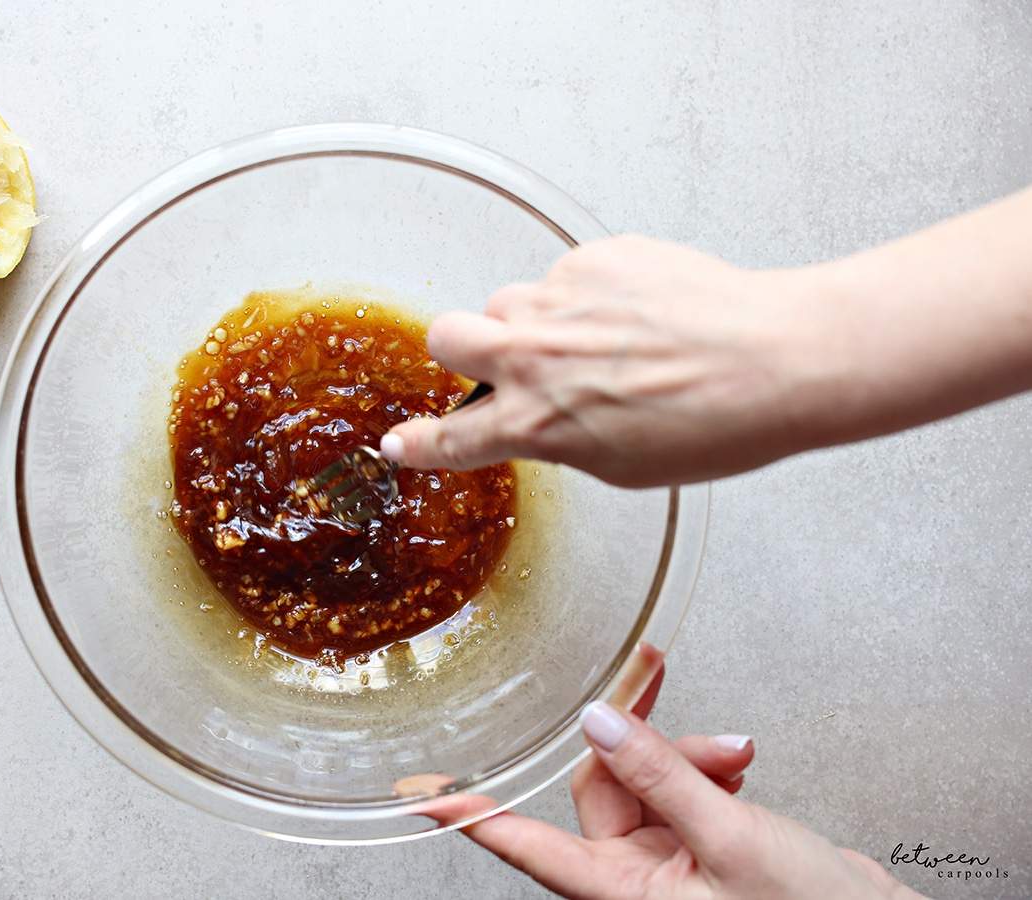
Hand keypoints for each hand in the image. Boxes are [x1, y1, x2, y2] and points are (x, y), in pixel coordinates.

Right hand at [381, 235, 820, 485]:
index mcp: (536, 423)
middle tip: (503, 360)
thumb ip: (562, 440)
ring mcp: (558, 301)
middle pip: (444, 335)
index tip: (398, 442)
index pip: (451, 438)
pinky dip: (589, 292)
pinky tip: (637, 312)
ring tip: (595, 335)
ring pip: (510, 300)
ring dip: (532, 319)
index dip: (418, 443)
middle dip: (461, 348)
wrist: (775, 359)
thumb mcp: (623, 465)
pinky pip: (567, 274)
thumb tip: (545, 422)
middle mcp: (533, 357)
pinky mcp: (593, 258)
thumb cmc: (714, 424)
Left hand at [415, 676, 923, 899]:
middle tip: (682, 711)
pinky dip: (706, 769)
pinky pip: (677, 790)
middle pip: (601, 785)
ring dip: (690, 756)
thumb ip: (662, 777)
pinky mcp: (696, 847)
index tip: (420, 792)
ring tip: (740, 760)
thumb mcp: (732, 841)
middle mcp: (631, 880)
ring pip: (644, 780)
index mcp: (620, 893)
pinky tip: (737, 769)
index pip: (522, 844)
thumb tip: (601, 724)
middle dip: (652, 746)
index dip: (468, 813)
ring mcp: (663, 864)